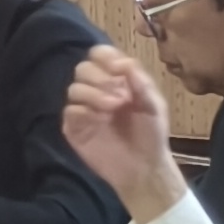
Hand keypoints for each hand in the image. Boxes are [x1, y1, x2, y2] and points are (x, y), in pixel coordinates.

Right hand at [61, 46, 189, 214]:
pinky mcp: (74, 127)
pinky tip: (99, 120)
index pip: (100, 55)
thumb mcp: (154, 106)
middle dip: (100, 78)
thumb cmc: (151, 135)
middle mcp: (97, 90)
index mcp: (116, 80)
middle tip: (119, 97)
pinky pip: (69, 111)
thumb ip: (141, 83)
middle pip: (83, 68)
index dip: (105, 56)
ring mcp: (84, 109)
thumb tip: (124, 61)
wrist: (144, 169)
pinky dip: (83, 111)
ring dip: (93, 94)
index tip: (118, 69)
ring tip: (112, 108)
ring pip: (73, 88)